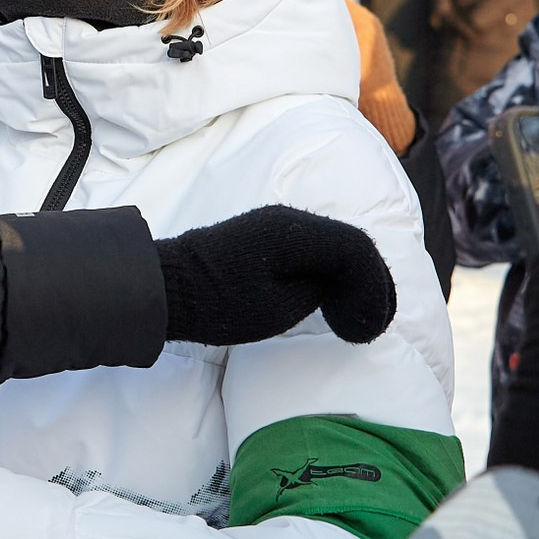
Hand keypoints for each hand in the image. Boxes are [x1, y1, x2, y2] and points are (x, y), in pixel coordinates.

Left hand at [158, 205, 396, 346]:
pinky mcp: (260, 235)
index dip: (374, 284)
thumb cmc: (216, 304)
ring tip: (353, 313)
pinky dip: (327, 271)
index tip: (374, 320)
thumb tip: (335, 282)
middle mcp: (287, 218)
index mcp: (295, 231)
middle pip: (346, 243)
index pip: (356, 248)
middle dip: (366, 280)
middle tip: (371, 321)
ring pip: (329, 245)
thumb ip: (318, 288)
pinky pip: (309, 248)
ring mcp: (272, 224)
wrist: (163, 290)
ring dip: (347, 276)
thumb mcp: (278, 307)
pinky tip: (328, 297)